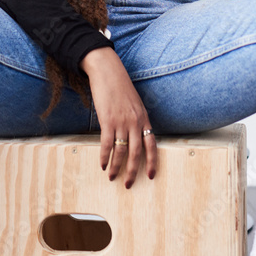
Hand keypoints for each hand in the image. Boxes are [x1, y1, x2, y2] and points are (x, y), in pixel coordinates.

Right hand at [79, 46, 156, 186]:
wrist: (107, 71)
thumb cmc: (119, 86)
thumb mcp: (134, 102)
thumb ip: (136, 118)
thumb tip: (135, 134)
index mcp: (144, 117)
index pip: (152, 144)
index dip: (153, 162)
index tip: (151, 176)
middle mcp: (135, 122)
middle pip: (137, 153)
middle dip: (133, 171)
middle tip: (128, 184)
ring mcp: (122, 121)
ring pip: (121, 151)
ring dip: (116, 167)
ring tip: (112, 176)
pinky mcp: (107, 120)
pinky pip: (107, 144)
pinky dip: (104, 156)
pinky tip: (102, 164)